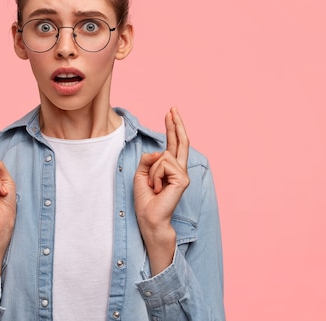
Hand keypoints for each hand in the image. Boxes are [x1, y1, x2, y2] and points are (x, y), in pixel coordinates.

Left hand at [133, 106, 189, 231]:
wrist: (149, 217)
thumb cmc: (145, 198)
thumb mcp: (142, 172)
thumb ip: (149, 159)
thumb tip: (160, 152)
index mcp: (170, 168)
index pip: (173, 144)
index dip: (172, 128)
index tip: (170, 113)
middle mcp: (179, 169)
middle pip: (180, 141)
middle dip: (176, 124)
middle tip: (172, 108)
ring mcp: (183, 174)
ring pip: (163, 156)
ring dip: (151, 171)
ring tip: (153, 186)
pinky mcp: (182, 179)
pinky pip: (163, 165)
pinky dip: (154, 176)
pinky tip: (157, 188)